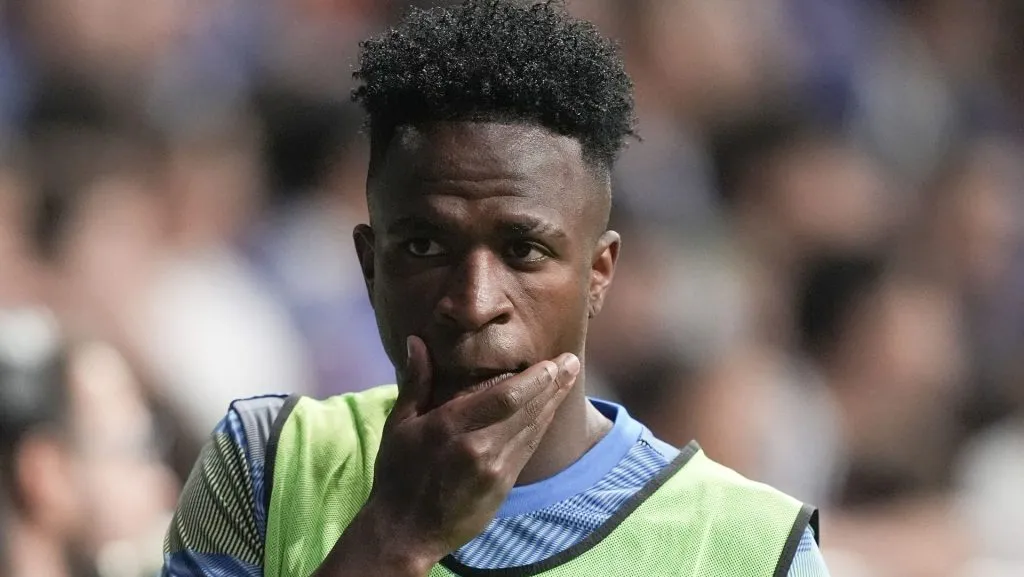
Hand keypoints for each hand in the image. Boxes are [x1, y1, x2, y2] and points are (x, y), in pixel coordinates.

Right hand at [361, 335, 580, 565]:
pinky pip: (527, 450)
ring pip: (532, 429)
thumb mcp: (400, 425)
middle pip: (526, 410)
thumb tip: (417, 341)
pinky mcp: (502, 487)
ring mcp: (493, 470)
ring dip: (553, 403)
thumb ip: (416, 381)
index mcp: (450, 426)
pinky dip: (540, 427)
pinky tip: (550, 412)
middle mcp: (478, 447)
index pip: (505, 397)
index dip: (534, 379)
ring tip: (569, 379)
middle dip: (553, 384)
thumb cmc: (397, 474)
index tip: (551, 361)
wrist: (405, 532)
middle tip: (572, 362)